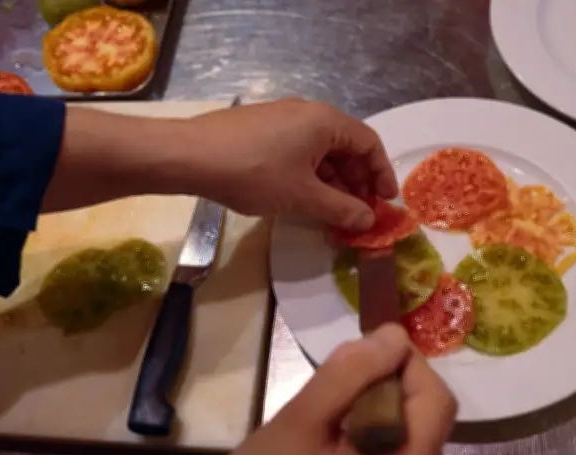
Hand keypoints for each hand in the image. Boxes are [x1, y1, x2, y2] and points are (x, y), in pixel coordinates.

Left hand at [47, 99, 395, 230]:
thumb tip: (369, 220)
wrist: (188, 157)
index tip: (386, 203)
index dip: (382, 174)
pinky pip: (299, 153)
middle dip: (357, 182)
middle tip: (360, 215)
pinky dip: (310, 177)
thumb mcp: (302, 196)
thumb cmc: (253, 173)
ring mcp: (282, 121)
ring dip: (333, 184)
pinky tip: (305, 202)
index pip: (369, 143)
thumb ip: (341, 209)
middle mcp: (308, 114)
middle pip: (346, 148)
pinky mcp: (262, 132)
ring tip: (335, 215)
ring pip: (321, 153)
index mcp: (325, 121)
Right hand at [187, 324, 456, 454]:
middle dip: (392, 395)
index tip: (366, 356)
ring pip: (417, 448)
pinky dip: (381, 452)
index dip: (408, 365)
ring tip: (336, 430)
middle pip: (430, 426)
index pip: (438, 400)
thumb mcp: (296, 423)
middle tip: (340, 396)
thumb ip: (349, 374)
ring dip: (386, 423)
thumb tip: (394, 337)